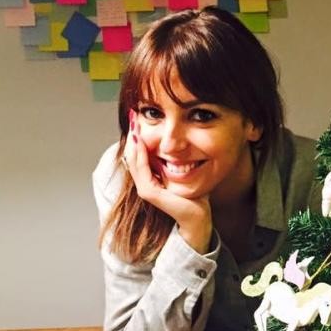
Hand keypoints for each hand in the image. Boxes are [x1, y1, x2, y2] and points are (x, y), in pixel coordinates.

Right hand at [123, 112, 212, 252]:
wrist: (198, 216)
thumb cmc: (195, 196)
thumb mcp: (186, 171)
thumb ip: (179, 159)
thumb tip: (180, 141)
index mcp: (151, 177)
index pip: (140, 153)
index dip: (138, 136)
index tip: (138, 117)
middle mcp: (145, 182)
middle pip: (133, 154)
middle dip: (133, 134)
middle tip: (132, 115)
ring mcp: (145, 188)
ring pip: (134, 160)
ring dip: (134, 141)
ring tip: (134, 124)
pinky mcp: (149, 193)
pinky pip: (141, 169)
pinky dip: (140, 155)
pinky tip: (141, 141)